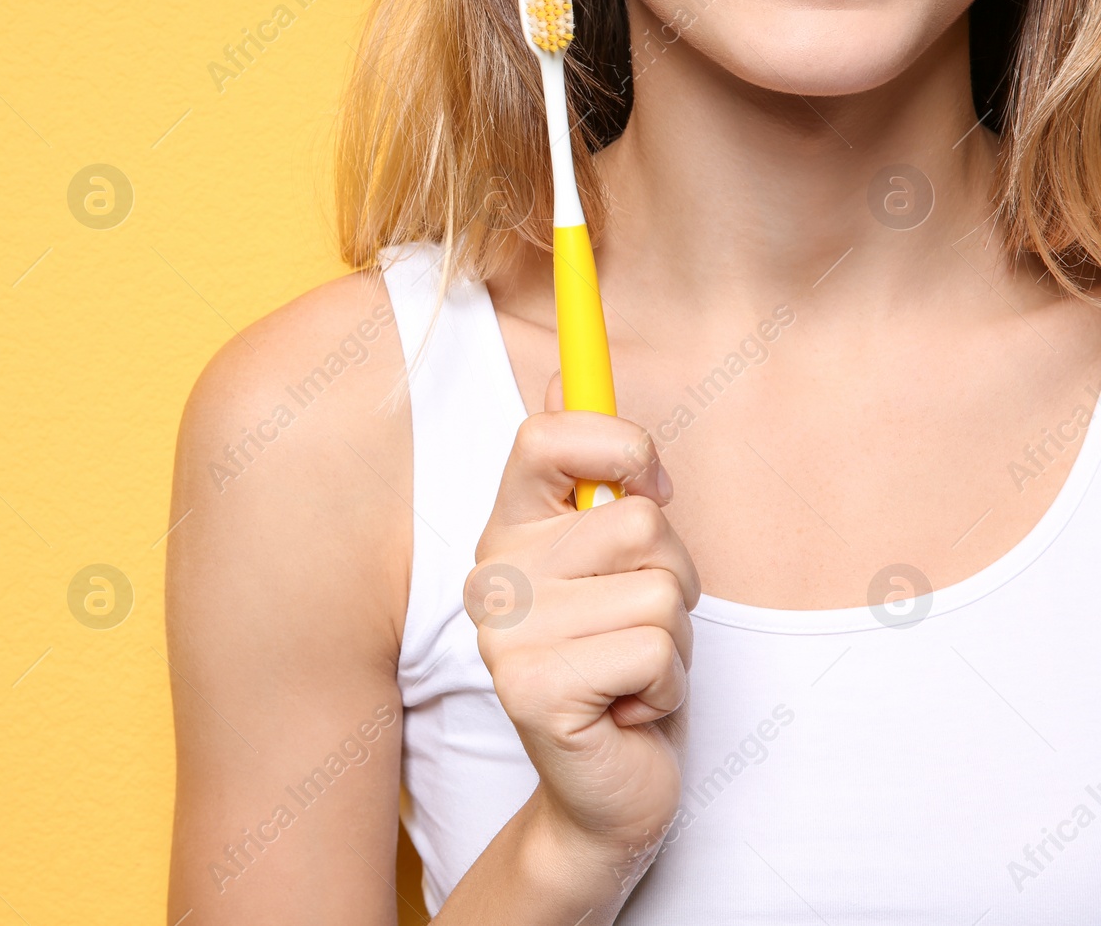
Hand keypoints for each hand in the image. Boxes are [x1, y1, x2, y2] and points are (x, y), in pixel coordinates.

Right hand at [466, 379, 697, 880]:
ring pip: (658, 590)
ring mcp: (504, 633)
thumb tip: (561, 377)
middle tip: (636, 625)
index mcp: (508, 528)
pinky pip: (653, 650)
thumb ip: (589, 476)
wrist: (605, 789)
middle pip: (640, 520)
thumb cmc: (620, 665)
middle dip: (674, 578)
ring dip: (674, 641)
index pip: (548, 434)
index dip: (622, 446)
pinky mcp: (532, 689)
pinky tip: (628, 710)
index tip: (650, 487)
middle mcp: (491, 573)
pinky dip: (666, 686)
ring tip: (633, 673)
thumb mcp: (612, 561)